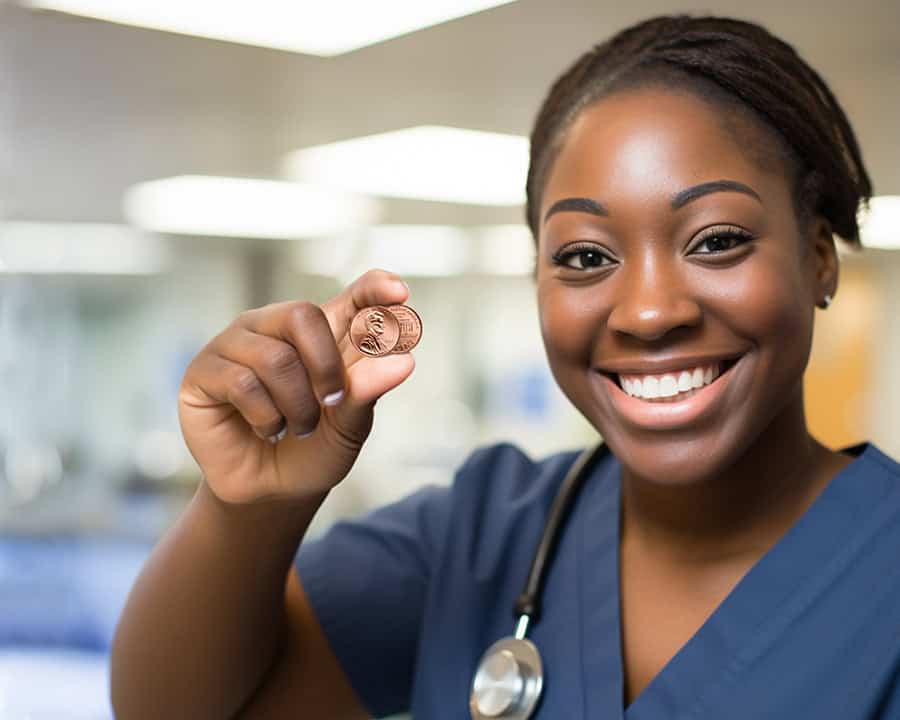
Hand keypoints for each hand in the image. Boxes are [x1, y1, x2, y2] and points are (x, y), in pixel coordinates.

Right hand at [178, 270, 414, 504]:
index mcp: (323, 332)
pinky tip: (267, 430)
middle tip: (331, 402)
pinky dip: (265, 417)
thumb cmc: (313, 450)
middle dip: (325, 366)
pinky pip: (241, 382)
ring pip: (274, 357)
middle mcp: (277, 327)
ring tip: (296, 428)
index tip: (399, 294)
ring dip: (296, 406)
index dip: (374, 288)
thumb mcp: (350, 426)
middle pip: (303, 314)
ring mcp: (237, 344)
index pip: (352, 296)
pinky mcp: (204, 370)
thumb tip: (404, 361)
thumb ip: (369, 391)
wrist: (271, 492)